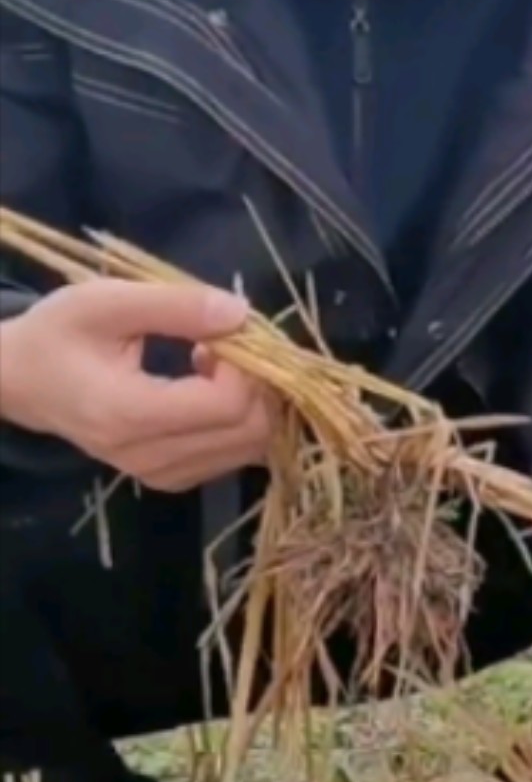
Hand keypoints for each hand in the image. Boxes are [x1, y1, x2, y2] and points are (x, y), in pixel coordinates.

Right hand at [0, 279, 269, 490]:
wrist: (21, 382)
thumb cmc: (59, 335)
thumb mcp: (104, 303)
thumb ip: (174, 306)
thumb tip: (241, 313)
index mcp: (129, 414)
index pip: (227, 404)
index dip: (245, 366)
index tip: (222, 334)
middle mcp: (150, 457)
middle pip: (250, 430)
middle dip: (258, 383)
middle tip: (227, 346)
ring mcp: (163, 475)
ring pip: (252, 447)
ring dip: (252, 402)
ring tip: (213, 365)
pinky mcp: (173, 479)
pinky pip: (236, 455)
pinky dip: (239, 420)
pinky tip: (206, 389)